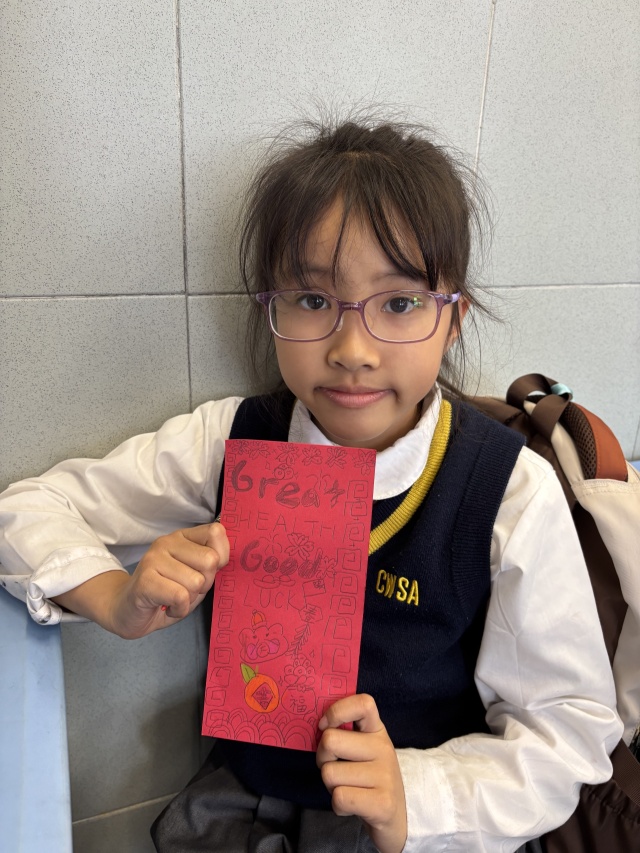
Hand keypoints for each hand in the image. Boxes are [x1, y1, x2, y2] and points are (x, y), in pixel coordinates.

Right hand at [106, 522, 228, 637]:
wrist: (127, 611)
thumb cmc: (166, 593)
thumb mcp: (195, 575)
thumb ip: (211, 563)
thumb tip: (223, 556)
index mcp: (182, 537)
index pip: (216, 532)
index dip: (221, 556)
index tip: (206, 572)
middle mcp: (167, 542)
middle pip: (210, 561)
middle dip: (205, 583)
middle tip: (186, 590)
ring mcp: (154, 559)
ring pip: (196, 582)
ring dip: (190, 599)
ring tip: (173, 598)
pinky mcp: (145, 580)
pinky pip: (180, 596)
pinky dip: (179, 609)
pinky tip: (167, 607)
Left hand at [316, 694, 406, 852]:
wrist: (396, 819)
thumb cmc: (368, 779)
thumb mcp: (362, 750)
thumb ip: (344, 734)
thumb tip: (317, 726)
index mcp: (377, 731)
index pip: (363, 703)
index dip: (337, 710)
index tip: (324, 726)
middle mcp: (384, 748)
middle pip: (330, 741)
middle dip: (322, 758)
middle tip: (335, 768)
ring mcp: (385, 776)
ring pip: (329, 773)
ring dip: (330, 786)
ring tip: (348, 789)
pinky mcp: (383, 803)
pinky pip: (339, 797)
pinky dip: (338, 805)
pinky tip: (352, 806)